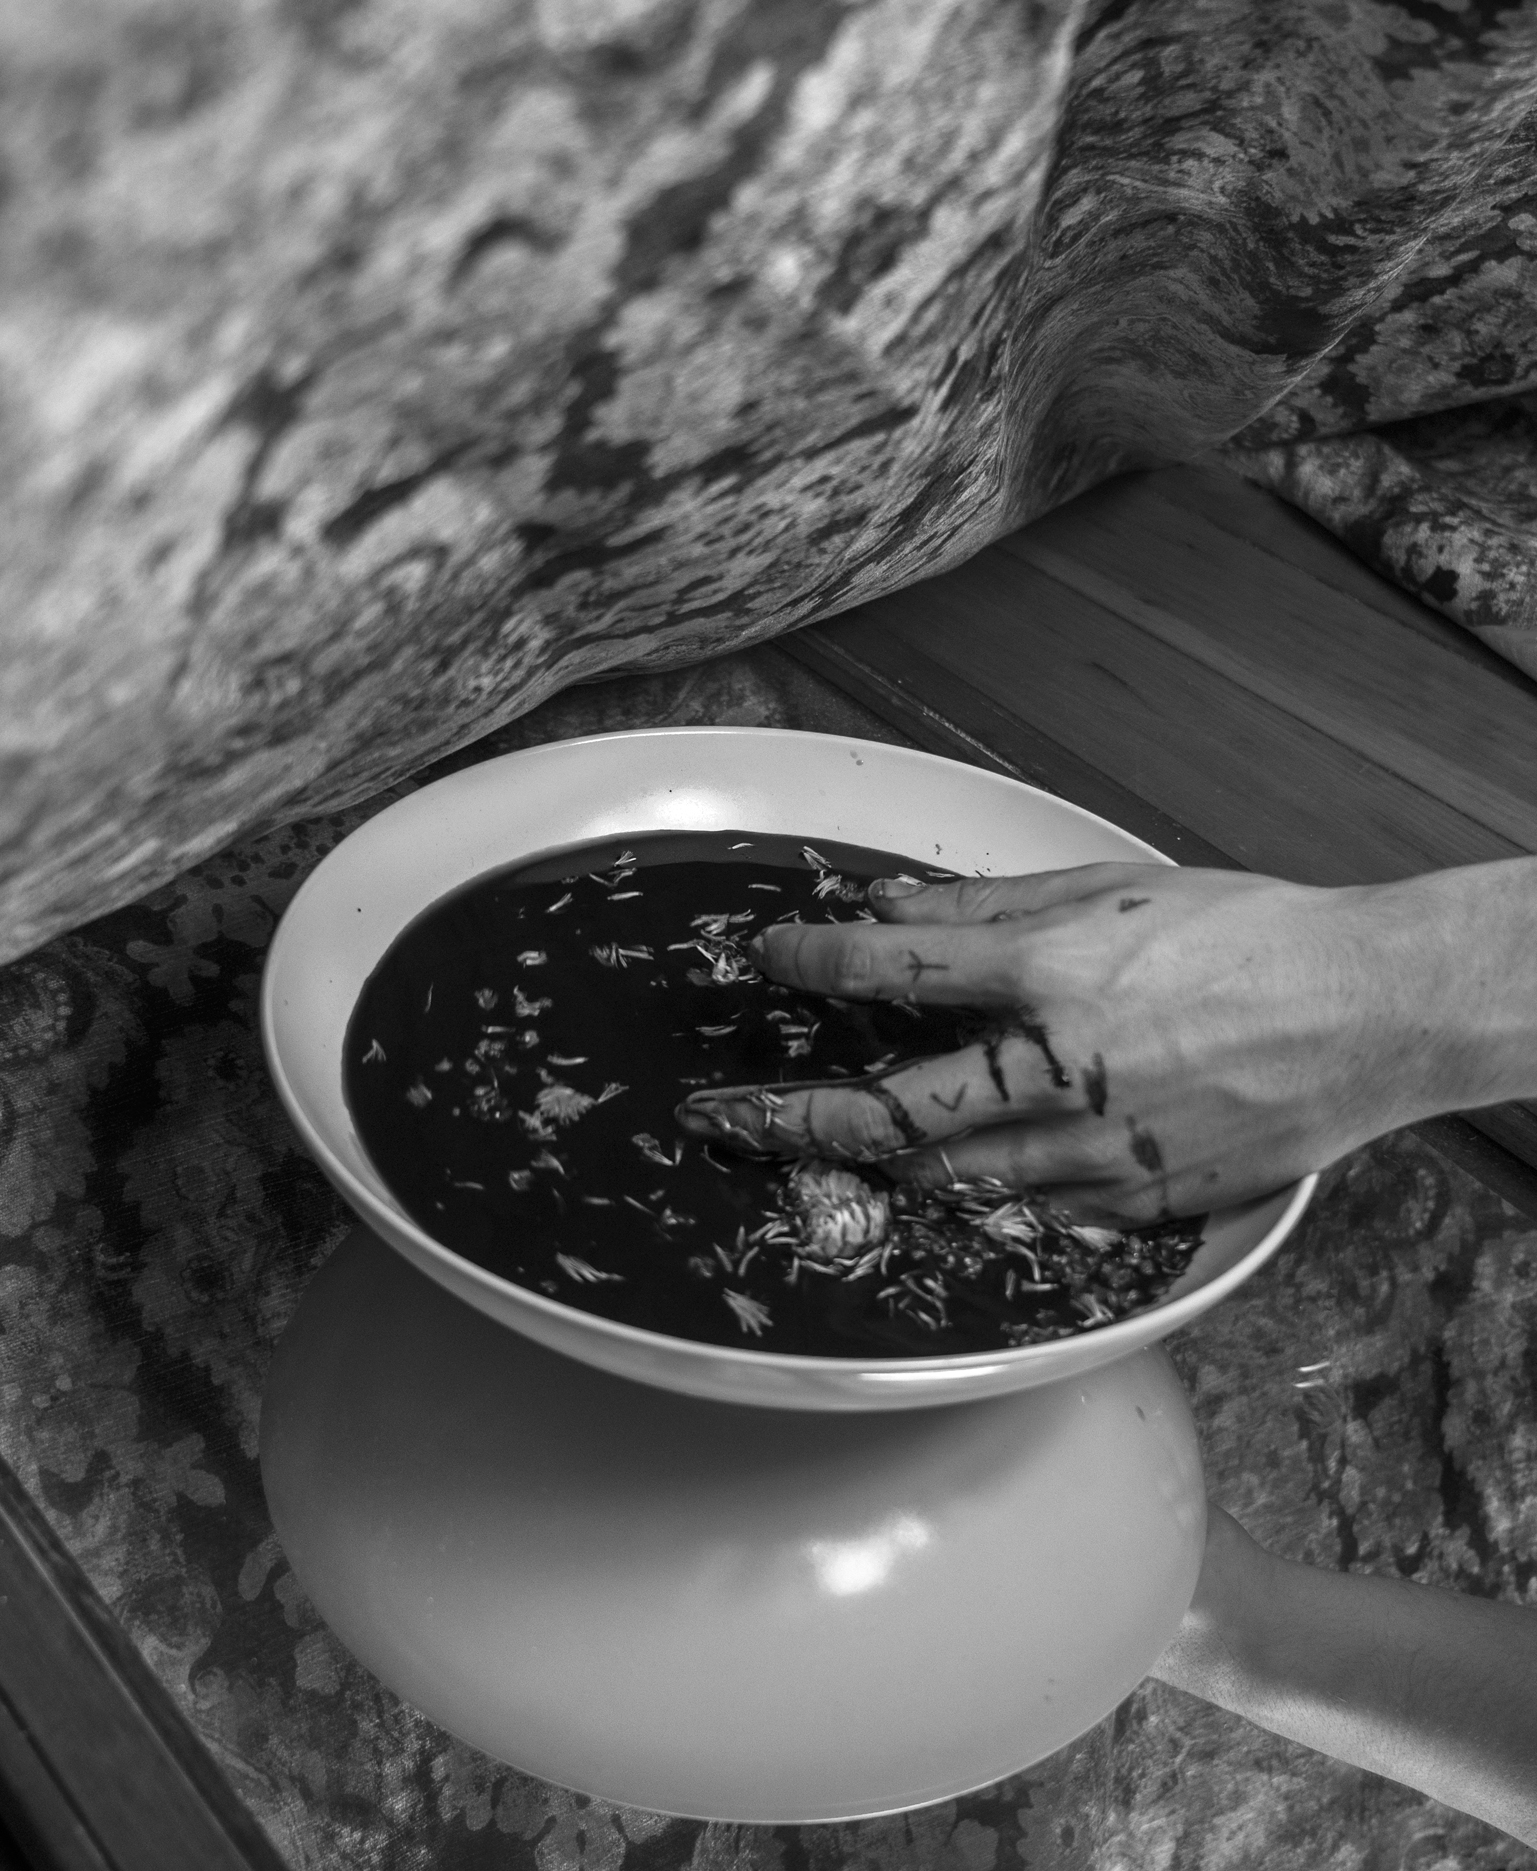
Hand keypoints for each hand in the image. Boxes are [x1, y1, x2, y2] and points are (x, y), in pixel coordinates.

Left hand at [674, 860, 1522, 1223]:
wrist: (1370, 1010)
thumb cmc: (1248, 935)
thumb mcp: (1110, 887)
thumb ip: (988, 910)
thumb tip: (887, 907)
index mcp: (1055, 977)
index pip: (896, 970)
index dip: (815, 962)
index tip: (767, 960)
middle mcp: (1066, 1074)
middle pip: (896, 1115)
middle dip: (794, 1118)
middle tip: (729, 1117)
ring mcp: (1105, 1154)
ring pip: (957, 1178)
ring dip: (882, 1167)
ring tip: (825, 1150)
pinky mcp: (1146, 1206)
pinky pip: (1040, 1212)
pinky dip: (990, 1193)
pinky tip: (961, 1177)